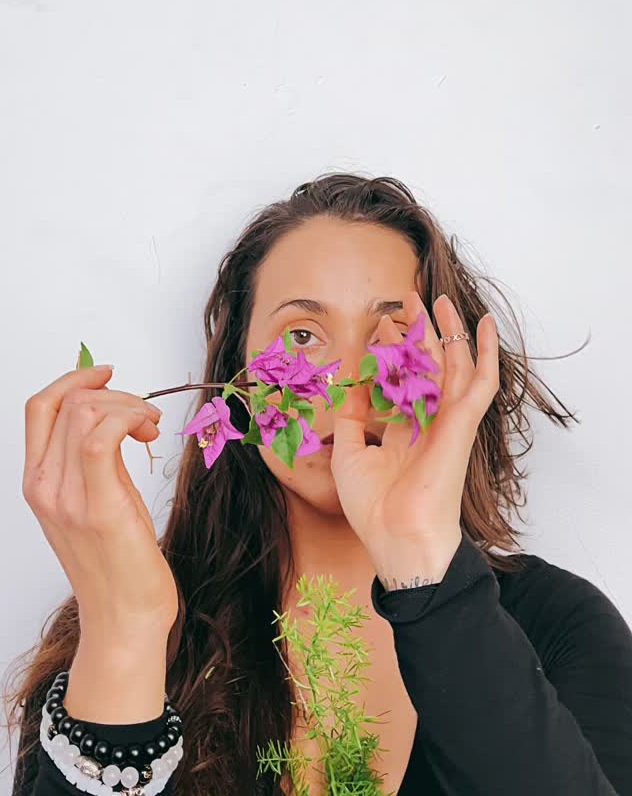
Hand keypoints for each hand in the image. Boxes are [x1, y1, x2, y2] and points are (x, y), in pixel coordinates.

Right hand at [23, 363, 178, 636]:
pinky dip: (127, 419)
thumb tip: (110, 408)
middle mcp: (45, 487)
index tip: (107, 374)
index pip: (39, 407)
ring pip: (86, 411)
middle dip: (115, 393)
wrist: (125, 619)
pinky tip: (147, 432)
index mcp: (38, 483)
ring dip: (127, 404)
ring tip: (149, 427)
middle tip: (144, 416)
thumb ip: (95, 456)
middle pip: (68, 402)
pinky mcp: (99, 508)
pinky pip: (100, 438)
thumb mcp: (98, 497)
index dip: (74, 379)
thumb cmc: (118, 561)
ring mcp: (68, 499)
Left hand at [330, 291, 498, 585]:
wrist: (395, 537)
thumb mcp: (350, 453)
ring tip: (438, 300)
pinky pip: (481, 381)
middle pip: (426, 366)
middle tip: (407, 300)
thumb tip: (352, 383)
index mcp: (405, 432)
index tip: (377, 327)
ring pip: (453, 365)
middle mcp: (428, 423)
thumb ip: (352, 417)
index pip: (401, 380)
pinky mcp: (462, 423)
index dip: (390, 353)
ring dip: (448, 331)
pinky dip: (486, 352)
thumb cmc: (373, 508)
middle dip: (417, 332)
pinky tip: (485, 325)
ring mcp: (448, 421)